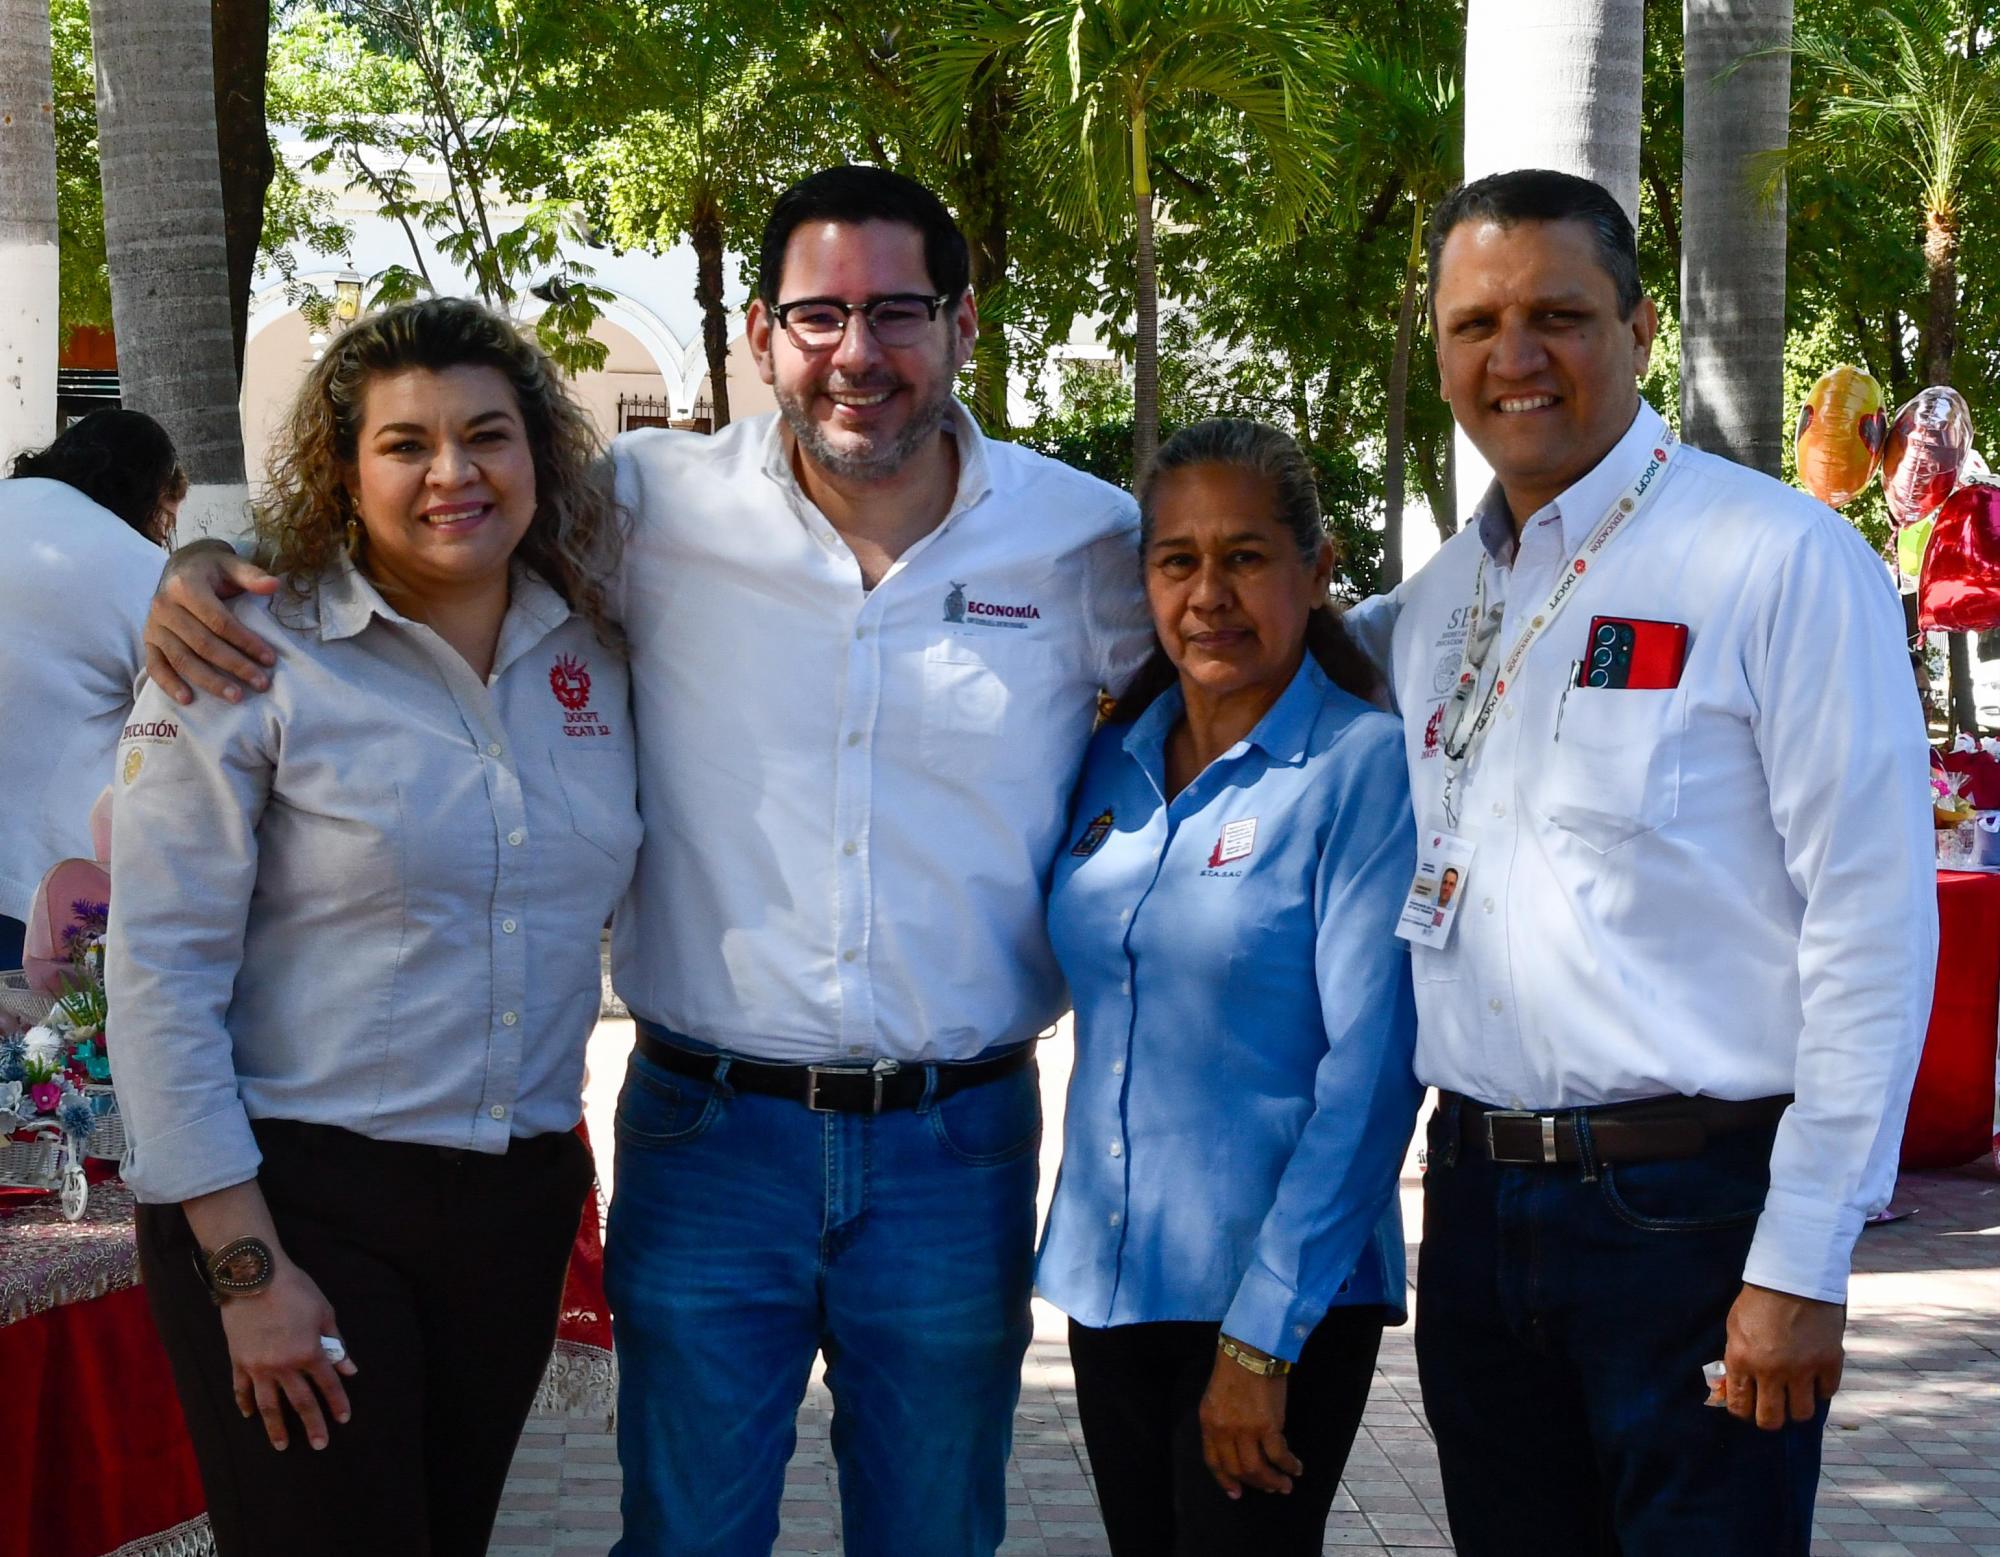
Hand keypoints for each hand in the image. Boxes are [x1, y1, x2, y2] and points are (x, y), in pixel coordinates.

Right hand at [144, 541, 279, 704]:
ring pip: (181, 659)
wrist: (181, 567)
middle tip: (261, 684)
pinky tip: (188, 700)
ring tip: (236, 697)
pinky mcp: (148, 640)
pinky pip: (155, 665)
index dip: (245, 641)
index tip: (270, 659)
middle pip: (202, 644)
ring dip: (209, 681)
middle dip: (234, 666)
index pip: (219, 621)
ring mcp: (153, 625)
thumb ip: (252, 575)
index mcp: (185, 586)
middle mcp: (164, 606)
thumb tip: (274, 585)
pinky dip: (169, 684)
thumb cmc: (212, 570)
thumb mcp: (232, 565)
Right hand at [217, 1260, 357, 1450]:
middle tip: (320, 1445)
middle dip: (312, 1424)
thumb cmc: (295, 1290)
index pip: (328, 1384)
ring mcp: (258, 1367)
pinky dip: (246, 1404)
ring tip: (282, 1445)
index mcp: (309, 1352)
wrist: (254, 1277)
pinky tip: (250, 1415)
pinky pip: (242, 1389)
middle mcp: (284, 1366)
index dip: (338, 1402)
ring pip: (269, 1404)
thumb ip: (336, 1343)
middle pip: (301, 1401)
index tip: (343, 1419)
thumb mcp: (324, 1312)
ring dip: (276, 1427)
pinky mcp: (238, 1362)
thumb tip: (349, 1368)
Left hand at [1199, 1342, 1301, 1497]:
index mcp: (1208, 1423)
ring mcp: (1246, 1430)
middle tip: (1269, 1489)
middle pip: (1238, 1469)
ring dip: (1273, 1482)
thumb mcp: (1216, 1399)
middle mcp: (1224, 1431)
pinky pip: (1278, 1456)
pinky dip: (1288, 1466)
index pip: (1214, 1462)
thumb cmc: (1234, 1369)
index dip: (1225, 1481)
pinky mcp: (1268, 1426)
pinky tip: (1296, 1468)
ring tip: (1285, 1486)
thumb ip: (1221, 1423)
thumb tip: (1236, 1446)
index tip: (1236, 1493)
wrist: (1250, 1349)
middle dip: (1255, 1484)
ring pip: (1258, 1469)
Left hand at [1723, 1282, 1844, 1429]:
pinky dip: (1819, 1390)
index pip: (1740, 1407)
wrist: (1793, 1277)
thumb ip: (1735, 1360)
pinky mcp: (1829, 1362)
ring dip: (1796, 1408)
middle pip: (1771, 1420)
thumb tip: (1734, 1389)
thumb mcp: (1734, 1328)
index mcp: (1742, 1360)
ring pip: (1801, 1414)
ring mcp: (1803, 1369)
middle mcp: (1771, 1371)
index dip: (1743, 1412)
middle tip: (1772, 1410)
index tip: (1748, 1409)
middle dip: (1769, 1419)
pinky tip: (1813, 1379)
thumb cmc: (1757, 1301)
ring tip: (1794, 1396)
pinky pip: (1826, 1393)